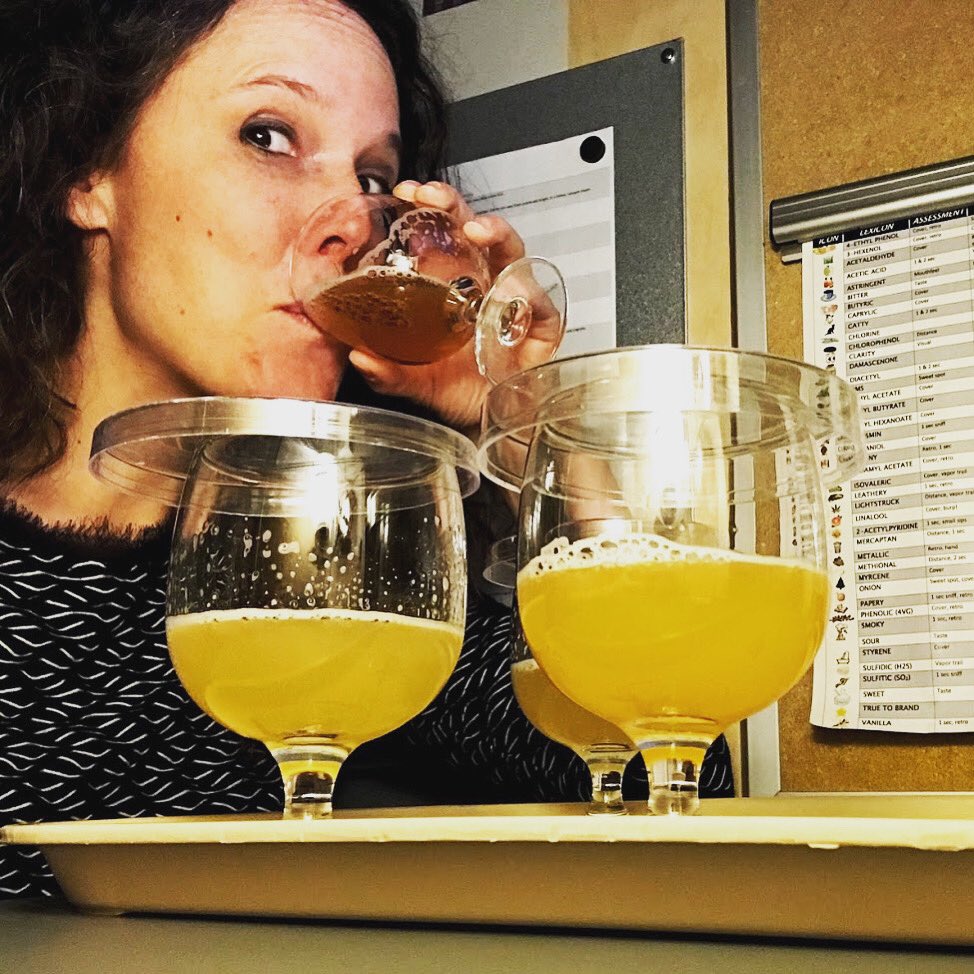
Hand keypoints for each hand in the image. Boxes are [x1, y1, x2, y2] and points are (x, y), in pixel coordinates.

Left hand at [347, 180, 557, 434]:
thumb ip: (387, 371)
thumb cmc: (454, 392)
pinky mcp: (541, 328)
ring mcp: (515, 303)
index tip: (405, 192)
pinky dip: (528, 296)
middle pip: (475, 231)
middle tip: (432, 198)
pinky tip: (510, 295)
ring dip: (496, 235)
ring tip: (476, 232)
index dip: (428, 208)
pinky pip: (541, 304)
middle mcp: (484, 286)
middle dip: (455, 206)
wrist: (485, 425)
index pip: (442, 234)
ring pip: (513, 254)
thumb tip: (357, 356)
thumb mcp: (413, 382)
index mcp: (452, 287)